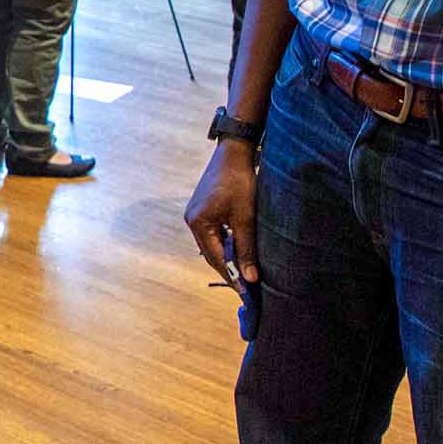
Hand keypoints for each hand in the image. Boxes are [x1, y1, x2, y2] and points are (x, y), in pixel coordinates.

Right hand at [184, 139, 258, 282]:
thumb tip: (250, 277)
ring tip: (246, 269)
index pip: (215, 258)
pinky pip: (214, 232)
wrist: (234, 152)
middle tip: (248, 284)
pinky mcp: (203, 208)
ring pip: (213, 243)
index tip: (246, 291)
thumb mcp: (245, 217)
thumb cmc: (240, 181)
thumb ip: (246, 248)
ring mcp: (196, 213)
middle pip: (212, 253)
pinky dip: (226, 242)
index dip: (231, 275)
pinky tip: (240, 248)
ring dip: (228, 255)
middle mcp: (192, 219)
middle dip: (229, 268)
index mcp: (198, 222)